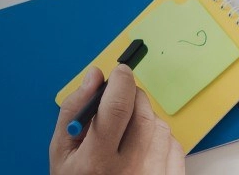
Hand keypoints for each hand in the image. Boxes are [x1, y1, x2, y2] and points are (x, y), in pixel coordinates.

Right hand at [50, 65, 184, 174]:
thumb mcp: (62, 149)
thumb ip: (75, 109)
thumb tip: (95, 76)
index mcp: (96, 161)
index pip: (116, 109)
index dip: (120, 82)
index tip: (120, 72)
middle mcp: (128, 170)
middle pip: (142, 114)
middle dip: (132, 96)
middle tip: (120, 100)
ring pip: (160, 126)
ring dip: (145, 118)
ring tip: (126, 132)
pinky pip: (175, 144)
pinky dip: (159, 137)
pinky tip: (142, 146)